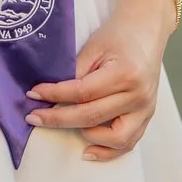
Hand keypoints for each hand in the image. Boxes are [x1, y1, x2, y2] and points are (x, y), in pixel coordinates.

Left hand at [25, 0, 170, 161]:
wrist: (147, 31)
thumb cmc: (119, 35)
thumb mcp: (94, 46)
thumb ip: (76, 72)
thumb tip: (52, 95)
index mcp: (125, 74)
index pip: (83, 93)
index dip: (55, 96)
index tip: (34, 93)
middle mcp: (138, 95)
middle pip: (92, 116)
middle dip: (58, 119)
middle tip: (34, 117)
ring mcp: (145, 109)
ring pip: (114, 138)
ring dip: (85, 136)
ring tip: (63, 126)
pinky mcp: (147, 116)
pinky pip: (129, 142)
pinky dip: (108, 150)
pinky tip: (89, 149)